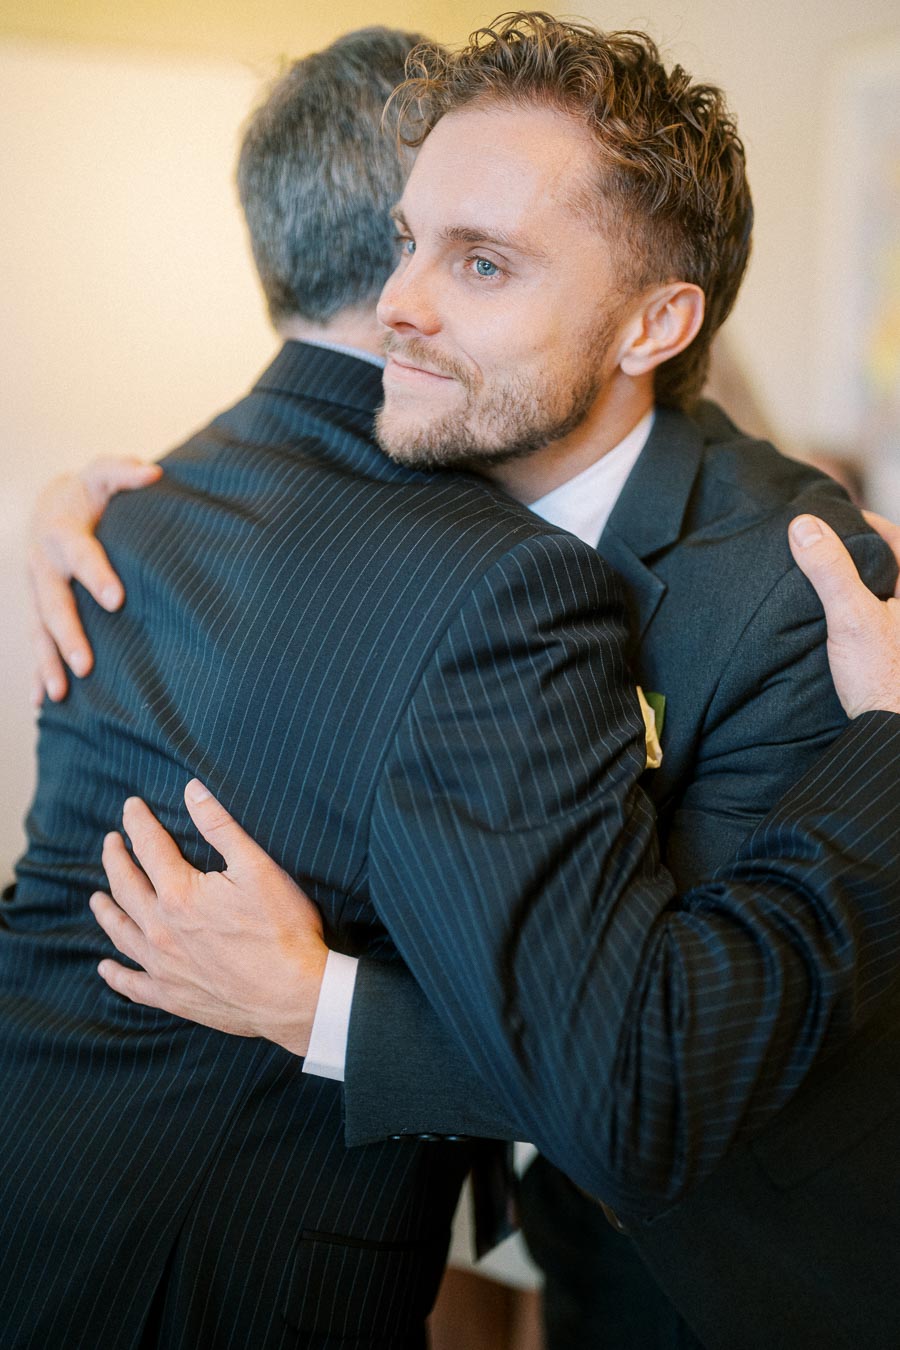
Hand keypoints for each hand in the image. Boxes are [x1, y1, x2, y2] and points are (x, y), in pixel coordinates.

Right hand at [28, 457, 161, 702]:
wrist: (49, 505)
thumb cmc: (87, 494)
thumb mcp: (102, 475)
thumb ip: (124, 473)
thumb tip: (154, 474)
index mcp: (62, 533)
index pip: (81, 555)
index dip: (97, 575)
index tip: (116, 600)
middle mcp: (43, 565)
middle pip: (53, 603)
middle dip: (68, 635)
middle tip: (86, 664)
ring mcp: (36, 591)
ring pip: (38, 630)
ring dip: (47, 663)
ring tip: (61, 694)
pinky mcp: (36, 609)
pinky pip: (34, 642)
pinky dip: (36, 672)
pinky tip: (40, 702)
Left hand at [90, 780, 329, 1055]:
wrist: (296, 995)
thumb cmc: (283, 929)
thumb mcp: (257, 867)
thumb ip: (220, 826)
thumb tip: (192, 790)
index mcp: (180, 894)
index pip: (150, 847)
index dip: (139, 823)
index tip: (130, 806)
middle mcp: (161, 930)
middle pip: (126, 887)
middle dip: (116, 860)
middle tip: (110, 842)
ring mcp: (164, 966)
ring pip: (121, 933)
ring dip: (106, 911)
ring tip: (96, 898)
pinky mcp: (173, 997)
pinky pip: (133, 985)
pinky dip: (116, 975)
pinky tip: (105, 968)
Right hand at [789, 513, 899, 716]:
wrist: (891, 733)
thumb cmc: (883, 679)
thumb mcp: (850, 616)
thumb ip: (829, 569)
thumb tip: (804, 526)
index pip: (899, 539)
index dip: (868, 523)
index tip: (838, 518)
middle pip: (893, 566)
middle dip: (863, 553)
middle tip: (828, 544)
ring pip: (885, 594)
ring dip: (861, 583)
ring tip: (826, 577)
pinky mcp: (895, 655)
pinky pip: (880, 620)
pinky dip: (860, 610)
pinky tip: (835, 619)